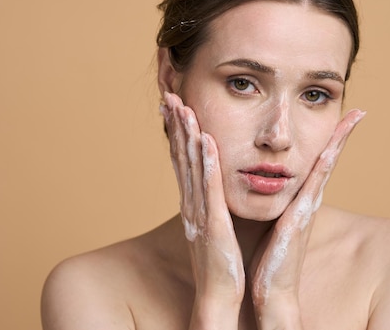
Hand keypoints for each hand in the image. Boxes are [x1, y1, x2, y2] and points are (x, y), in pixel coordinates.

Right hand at [161, 92, 244, 306]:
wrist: (219, 295)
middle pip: (180, 157)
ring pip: (190, 166)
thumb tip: (211, 187)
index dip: (176, 133)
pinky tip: (205, 139)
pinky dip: (205, 162)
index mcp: (193, 203)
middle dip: (175, 125)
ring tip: (183, 107)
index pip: (182, 161)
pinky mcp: (213, 223)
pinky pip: (209, 187)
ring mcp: (200, 212)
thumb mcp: (212, 227)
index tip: (174, 107)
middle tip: (170, 95)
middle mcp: (191, 203)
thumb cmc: (220, 263)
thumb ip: (210, 205)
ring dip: (186, 135)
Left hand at [249, 109, 365, 318]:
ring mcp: (309, 209)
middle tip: (360, 108)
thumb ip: (277, 204)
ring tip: (354, 112)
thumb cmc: (270, 258)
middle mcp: (309, 202)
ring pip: (326, 166)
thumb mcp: (275, 223)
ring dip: (338, 139)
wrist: (272, 290)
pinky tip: (330, 145)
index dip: (332, 141)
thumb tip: (272, 189)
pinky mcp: (301, 219)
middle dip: (343, 134)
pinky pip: (314, 186)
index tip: (347, 117)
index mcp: (301, 201)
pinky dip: (324, 164)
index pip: (318, 164)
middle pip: (329, 160)